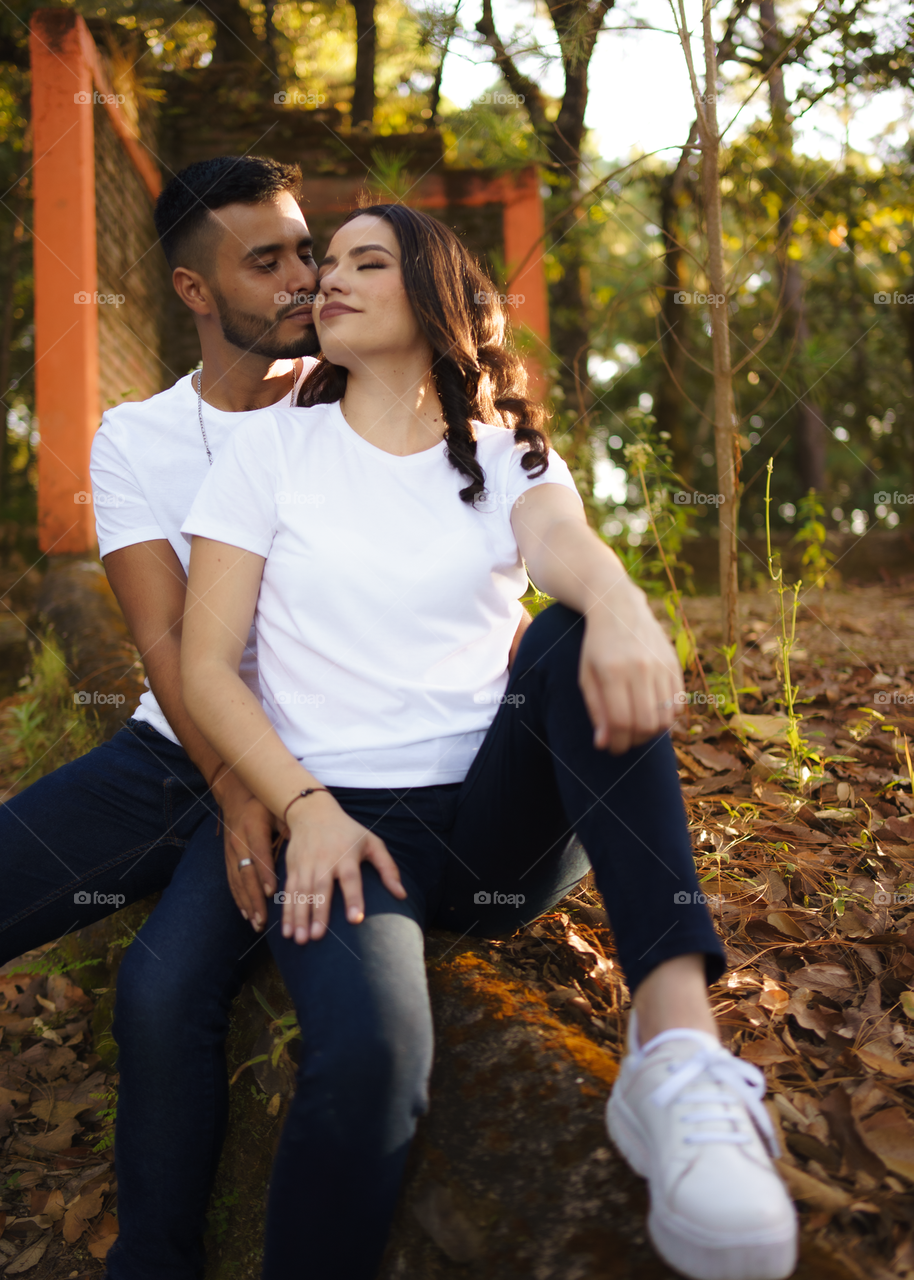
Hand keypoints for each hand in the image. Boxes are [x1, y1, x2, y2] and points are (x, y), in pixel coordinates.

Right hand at [213, 772, 277, 929]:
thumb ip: (290, 827)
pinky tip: (245, 914)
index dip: (264, 873)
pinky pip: (232, 881)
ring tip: (256, 923)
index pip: (259, 854)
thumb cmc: (263, 802)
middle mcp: (239, 841)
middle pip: (246, 874)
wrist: (235, 791)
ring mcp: (231, 851)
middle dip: (254, 898)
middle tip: (264, 920)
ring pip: (238, 881)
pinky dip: (238, 898)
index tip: (271, 892)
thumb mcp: (277, 809)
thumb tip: (311, 846)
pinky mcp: (227, 857)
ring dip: (247, 903)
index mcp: (253, 827)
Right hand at [282, 792, 405, 943]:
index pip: (351, 878)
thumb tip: (402, 895)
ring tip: (300, 940)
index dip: (353, 898)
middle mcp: (324, 860)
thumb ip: (388, 868)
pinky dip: (286, 912)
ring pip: (301, 893)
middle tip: (317, 938)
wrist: (312, 812)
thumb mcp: (372, 843)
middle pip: (321, 888)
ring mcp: (306, 865)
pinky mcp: (292, 868)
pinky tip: (287, 931)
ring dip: (299, 917)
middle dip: (318, 913)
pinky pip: (289, 893)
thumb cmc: (348, 832)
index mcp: (347, 855)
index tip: (355, 919)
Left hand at [579, 590, 683, 754]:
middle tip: (625, 740)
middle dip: (634, 741)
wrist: (617, 606)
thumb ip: (596, 710)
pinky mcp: (675, 663)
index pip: (620, 722)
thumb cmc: (596, 646)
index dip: (617, 743)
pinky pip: (679, 703)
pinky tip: (653, 711)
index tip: (612, 748)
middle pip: (646, 724)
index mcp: (612, 671)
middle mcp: (640, 668)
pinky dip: (668, 715)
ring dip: (652, 731)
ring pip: (666, 718)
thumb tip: (604, 744)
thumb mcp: (586, 676)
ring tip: (637, 726)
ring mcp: (661, 664)